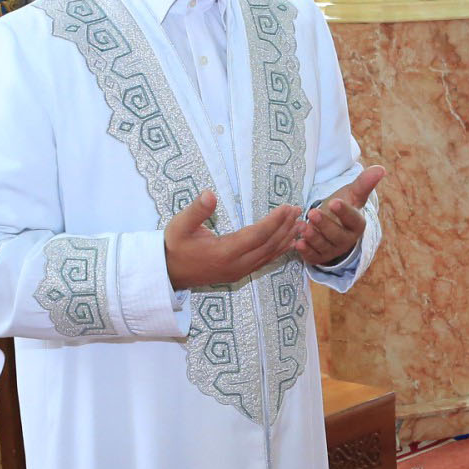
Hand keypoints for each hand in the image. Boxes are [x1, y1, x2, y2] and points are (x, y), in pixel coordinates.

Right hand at [164, 191, 303, 289]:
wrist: (169, 272)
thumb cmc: (174, 246)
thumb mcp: (179, 225)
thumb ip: (196, 210)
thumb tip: (210, 194)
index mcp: (224, 252)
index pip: (256, 235)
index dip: (274, 221)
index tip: (286, 206)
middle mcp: (236, 265)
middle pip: (268, 245)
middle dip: (285, 227)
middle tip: (298, 210)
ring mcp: (239, 271)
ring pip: (269, 255)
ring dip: (286, 238)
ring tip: (300, 223)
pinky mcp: (239, 273)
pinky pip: (264, 261)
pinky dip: (279, 250)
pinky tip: (289, 241)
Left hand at [294, 166, 384, 266]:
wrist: (331, 225)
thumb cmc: (341, 208)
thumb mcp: (351, 194)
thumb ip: (364, 183)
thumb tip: (381, 169)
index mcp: (356, 225)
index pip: (353, 220)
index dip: (344, 212)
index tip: (334, 202)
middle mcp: (346, 240)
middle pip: (337, 235)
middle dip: (324, 225)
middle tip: (312, 213)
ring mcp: (332, 250)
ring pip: (323, 246)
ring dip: (312, 237)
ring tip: (301, 226)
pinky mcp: (319, 257)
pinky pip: (312, 256)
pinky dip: (304, 251)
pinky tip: (296, 243)